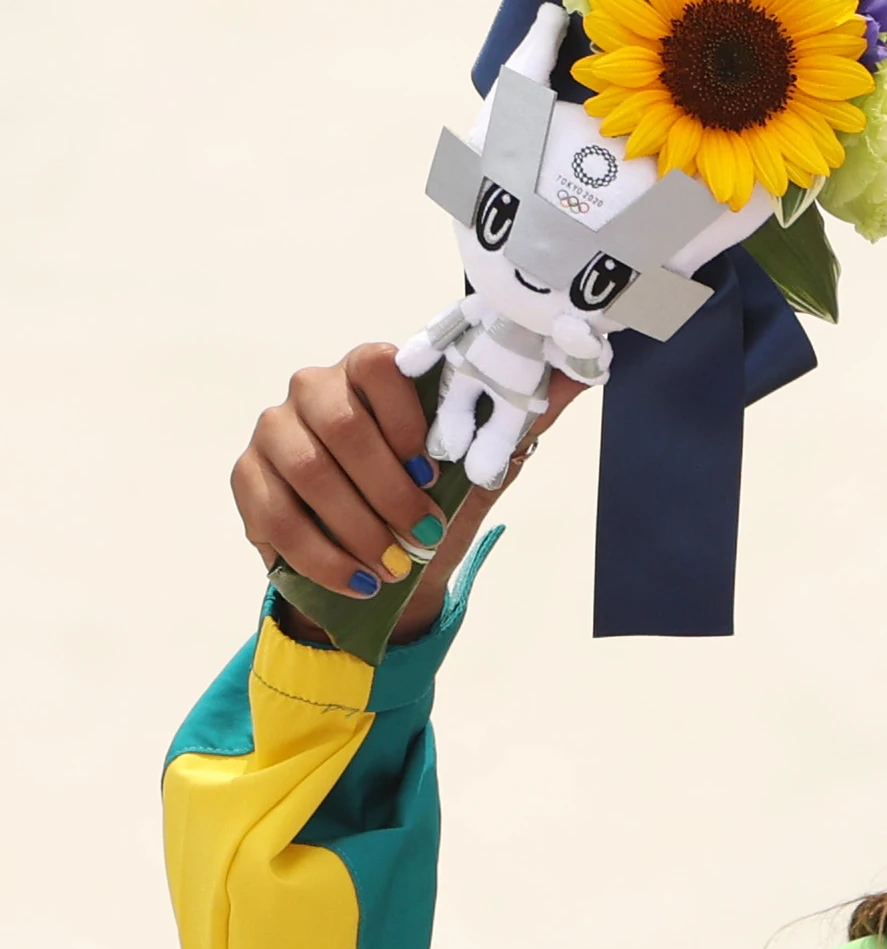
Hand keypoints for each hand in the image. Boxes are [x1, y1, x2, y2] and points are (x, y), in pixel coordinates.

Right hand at [230, 343, 556, 630]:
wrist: (384, 564)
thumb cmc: (430, 503)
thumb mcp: (476, 472)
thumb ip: (514, 426)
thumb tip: (579, 377)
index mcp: (370, 375)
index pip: (379, 366)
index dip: (406, 419)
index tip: (435, 472)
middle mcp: (314, 391)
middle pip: (342, 426)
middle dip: (388, 491)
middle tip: (421, 535)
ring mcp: (274, 431)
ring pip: (307, 471)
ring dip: (357, 529)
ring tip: (393, 568)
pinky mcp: (247, 477)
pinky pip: (273, 514)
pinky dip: (321, 556)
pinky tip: (356, 582)